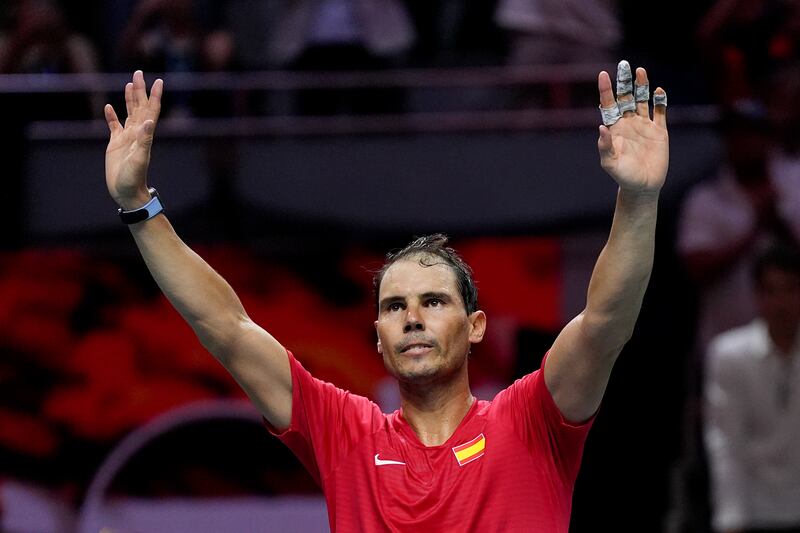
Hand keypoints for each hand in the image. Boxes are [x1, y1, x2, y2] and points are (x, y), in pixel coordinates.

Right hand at [104, 71, 162, 209]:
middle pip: (139, 107)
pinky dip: (111, 116)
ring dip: (130, 99)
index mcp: (144, 135)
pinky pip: (114, 126)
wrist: (126, 191)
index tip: (158, 81)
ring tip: (129, 84)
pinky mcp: (115, 144)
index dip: (154, 96)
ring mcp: (126, 138)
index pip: (151, 110)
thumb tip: (149, 121)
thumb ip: (145, 140)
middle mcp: (137, 133)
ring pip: (129, 113)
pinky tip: (108, 107)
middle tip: (139, 72)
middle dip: (140, 90)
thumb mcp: (140, 158)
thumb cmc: (134, 178)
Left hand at [597, 62, 668, 193]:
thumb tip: (601, 127)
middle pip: (626, 97)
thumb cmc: (623, 176)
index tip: (603, 74)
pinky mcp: (659, 131)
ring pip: (642, 100)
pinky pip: (660, 111)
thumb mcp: (610, 163)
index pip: (608, 104)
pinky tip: (658, 91)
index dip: (606, 89)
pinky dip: (660, 101)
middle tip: (623, 64)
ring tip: (640, 71)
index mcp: (614, 128)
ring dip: (642, 86)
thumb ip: (605, 147)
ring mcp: (644, 125)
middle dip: (624, 82)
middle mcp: (628, 123)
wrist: (643, 186)